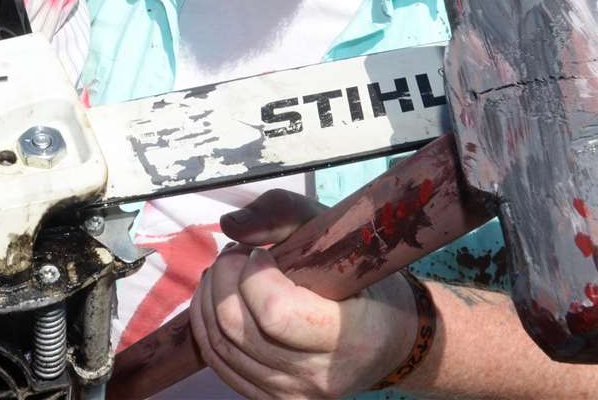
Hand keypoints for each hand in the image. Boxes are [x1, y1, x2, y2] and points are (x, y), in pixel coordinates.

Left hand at [190, 188, 418, 399]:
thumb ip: (283, 216)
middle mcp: (318, 375)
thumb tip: (229, 225)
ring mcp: (292, 394)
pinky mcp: (271, 399)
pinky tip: (218, 299)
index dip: (254, 276)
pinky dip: (206, 326)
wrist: (391, 341)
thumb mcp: (337, 235)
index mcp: (348, 335)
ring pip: (220, 346)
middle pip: (237, 328)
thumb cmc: (365, 281)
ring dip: (209, 297)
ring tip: (226, 272)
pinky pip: (218, 364)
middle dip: (223, 278)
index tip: (262, 253)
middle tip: (236, 253)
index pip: (276, 313)